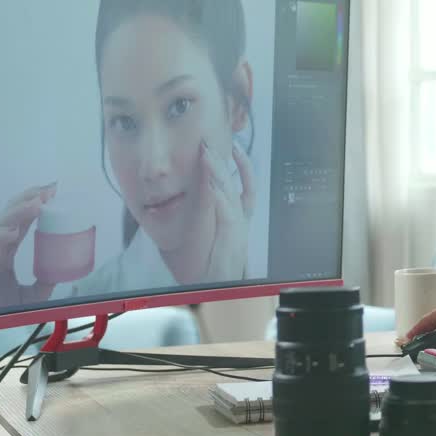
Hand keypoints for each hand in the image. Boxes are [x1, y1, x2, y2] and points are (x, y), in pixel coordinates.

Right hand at [0, 182, 57, 309]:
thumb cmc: (1, 307)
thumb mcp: (33, 294)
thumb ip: (45, 281)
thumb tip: (63, 272)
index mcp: (6, 250)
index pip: (20, 220)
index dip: (34, 204)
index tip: (52, 191)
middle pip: (9, 216)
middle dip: (28, 199)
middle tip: (49, 189)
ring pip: (0, 226)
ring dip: (18, 213)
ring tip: (37, 203)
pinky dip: (0, 238)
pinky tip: (13, 231)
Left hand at [201, 140, 254, 282]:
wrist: (221, 294)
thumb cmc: (212, 272)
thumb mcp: (207, 243)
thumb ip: (204, 224)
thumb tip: (191, 206)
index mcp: (238, 221)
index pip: (244, 187)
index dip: (241, 166)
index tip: (234, 147)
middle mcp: (241, 221)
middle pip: (237, 183)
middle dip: (225, 160)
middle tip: (212, 140)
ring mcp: (238, 228)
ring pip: (230, 192)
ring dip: (218, 171)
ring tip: (207, 153)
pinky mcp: (232, 236)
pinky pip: (226, 210)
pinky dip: (220, 193)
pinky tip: (211, 180)